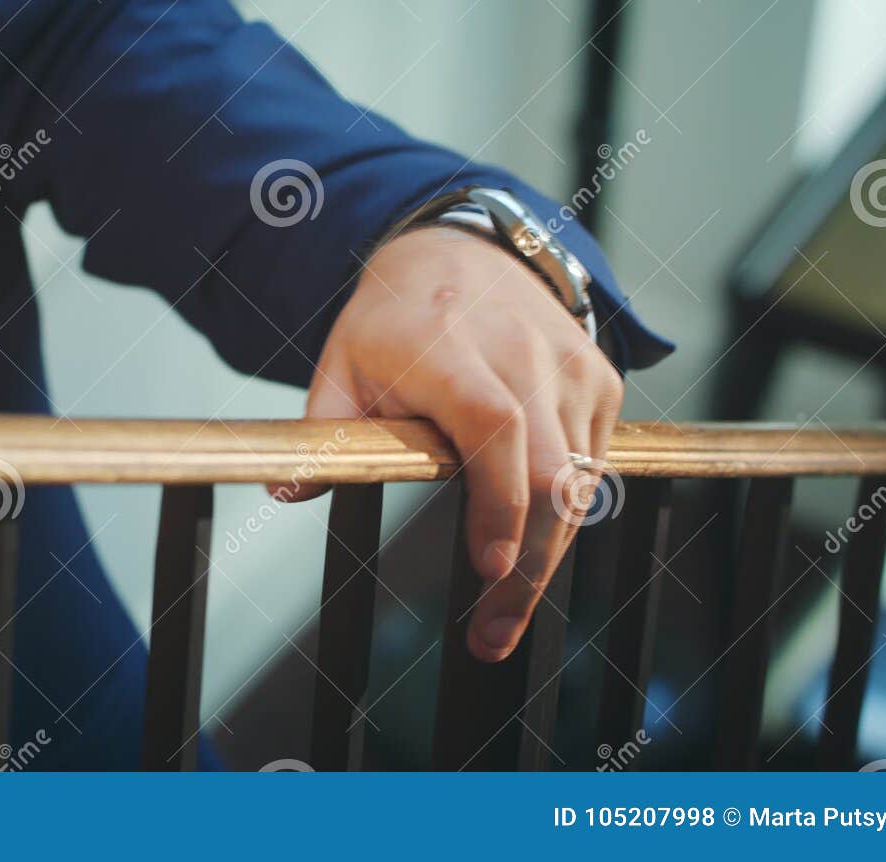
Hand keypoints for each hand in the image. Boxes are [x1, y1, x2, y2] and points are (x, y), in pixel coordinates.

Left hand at [295, 225, 622, 661]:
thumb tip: (285, 492)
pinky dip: (564, 517)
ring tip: (501, 616)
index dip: (499, 500)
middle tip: (491, 635)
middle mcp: (521, 353)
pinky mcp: (601, 380)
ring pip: (578, 483)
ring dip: (546, 558)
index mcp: (448, 348)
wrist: (463, 251)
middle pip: (549, 473)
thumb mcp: (341, 363)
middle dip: (527, 566)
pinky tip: (527, 550)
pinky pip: (592, 467)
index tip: (486, 566)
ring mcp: (570, 366)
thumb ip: (322, 431)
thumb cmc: (396, 320)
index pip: (492, 426)